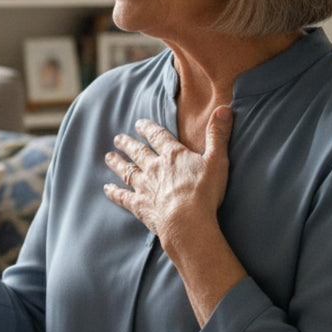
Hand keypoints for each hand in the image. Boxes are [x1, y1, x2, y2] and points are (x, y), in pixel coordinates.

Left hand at [103, 107, 232, 248]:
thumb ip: (218, 135)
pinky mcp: (139, 205)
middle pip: (137, 152)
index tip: (139, 123)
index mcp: (172, 156)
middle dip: (127, 144)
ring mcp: (144, 186)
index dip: (148, 128)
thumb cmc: (204, 192)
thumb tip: (224, 109)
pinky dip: (114, 192)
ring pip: (126, 171)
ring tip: (109, 157)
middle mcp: (154, 168)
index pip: (158, 136)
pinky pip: (122, 197)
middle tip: (118, 139)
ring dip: (117, 163)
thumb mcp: (217, 160)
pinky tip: (106, 189)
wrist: (187, 222)